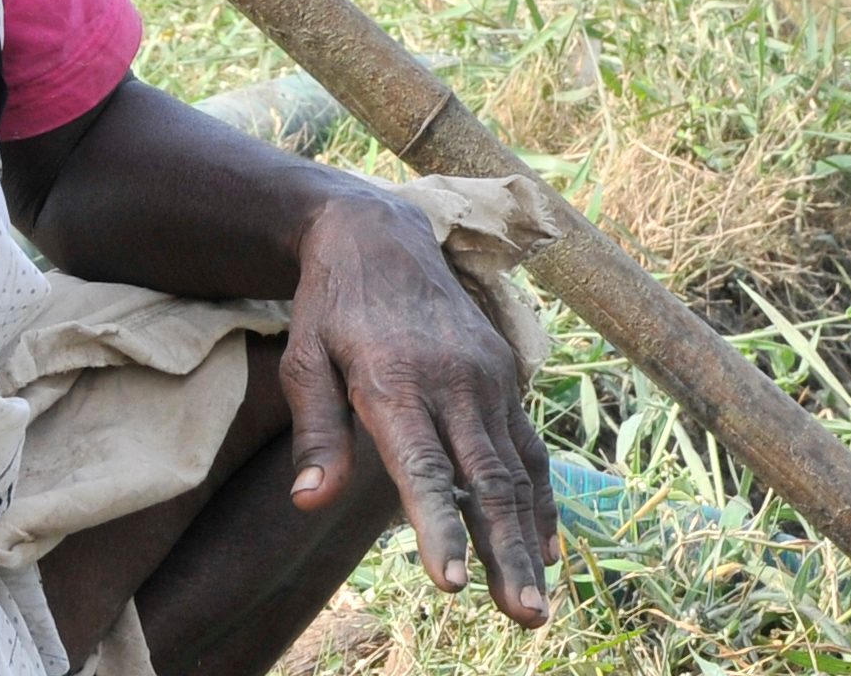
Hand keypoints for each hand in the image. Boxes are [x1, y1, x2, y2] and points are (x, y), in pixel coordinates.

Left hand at [277, 192, 555, 625]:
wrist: (380, 233)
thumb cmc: (331, 306)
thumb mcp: (302, 361)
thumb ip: (315, 434)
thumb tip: (311, 504)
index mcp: (396, 380)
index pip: (423, 467)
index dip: (440, 525)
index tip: (452, 583)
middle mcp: (454, 381)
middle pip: (488, 480)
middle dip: (507, 554)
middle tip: (525, 617)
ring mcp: (487, 378)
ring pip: (518, 470)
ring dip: (531, 540)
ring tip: (538, 605)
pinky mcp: (504, 375)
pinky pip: (529, 447)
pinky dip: (541, 500)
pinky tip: (548, 549)